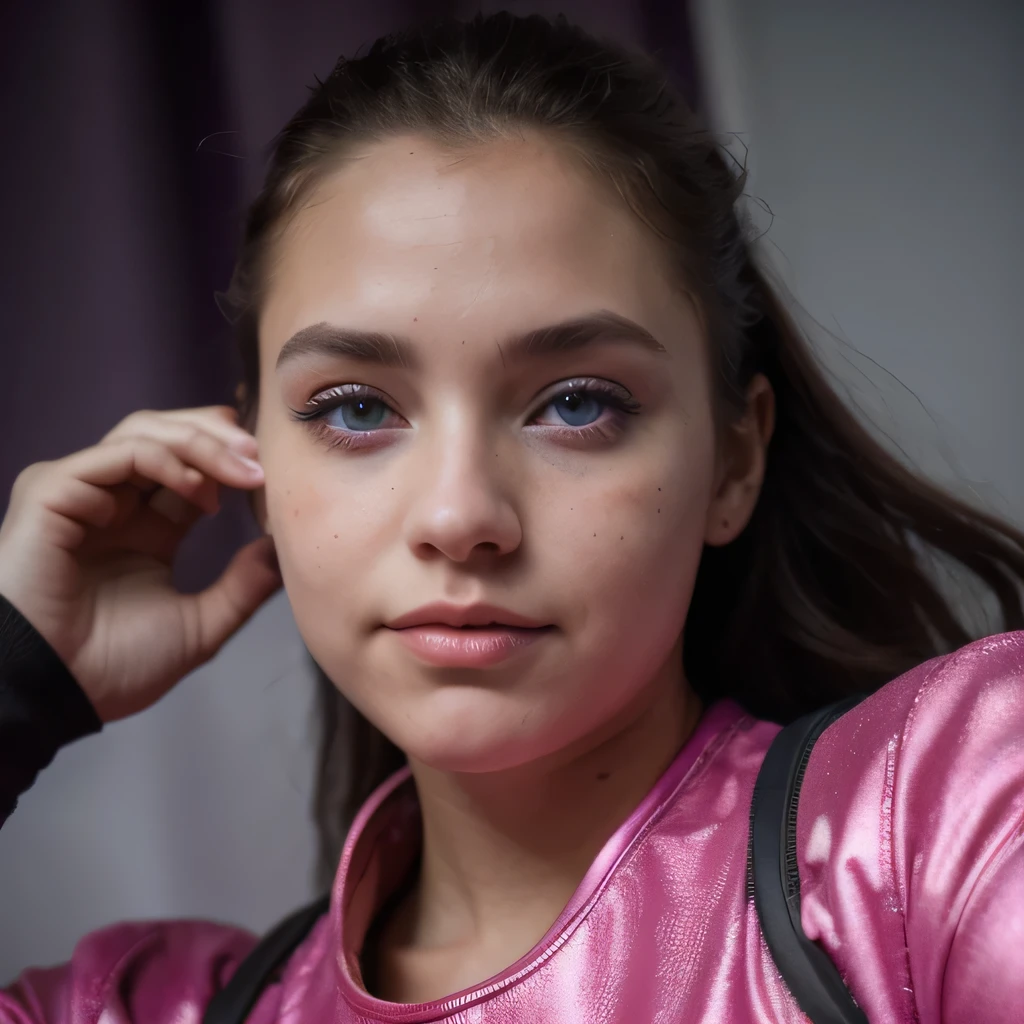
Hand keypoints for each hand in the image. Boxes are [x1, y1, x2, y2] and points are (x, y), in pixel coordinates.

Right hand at [0, 406, 280, 721]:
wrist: (59, 693)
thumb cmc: (114, 667)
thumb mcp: (199, 627)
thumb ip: (242, 587)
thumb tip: (284, 551)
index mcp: (146, 527)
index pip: (190, 467)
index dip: (231, 458)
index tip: (273, 468)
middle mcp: (112, 503)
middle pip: (167, 436)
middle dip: (218, 436)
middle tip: (261, 453)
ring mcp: (80, 494)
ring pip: (142, 434)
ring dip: (200, 444)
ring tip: (243, 469)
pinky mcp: (52, 494)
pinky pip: (114, 456)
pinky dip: (162, 460)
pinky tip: (198, 488)